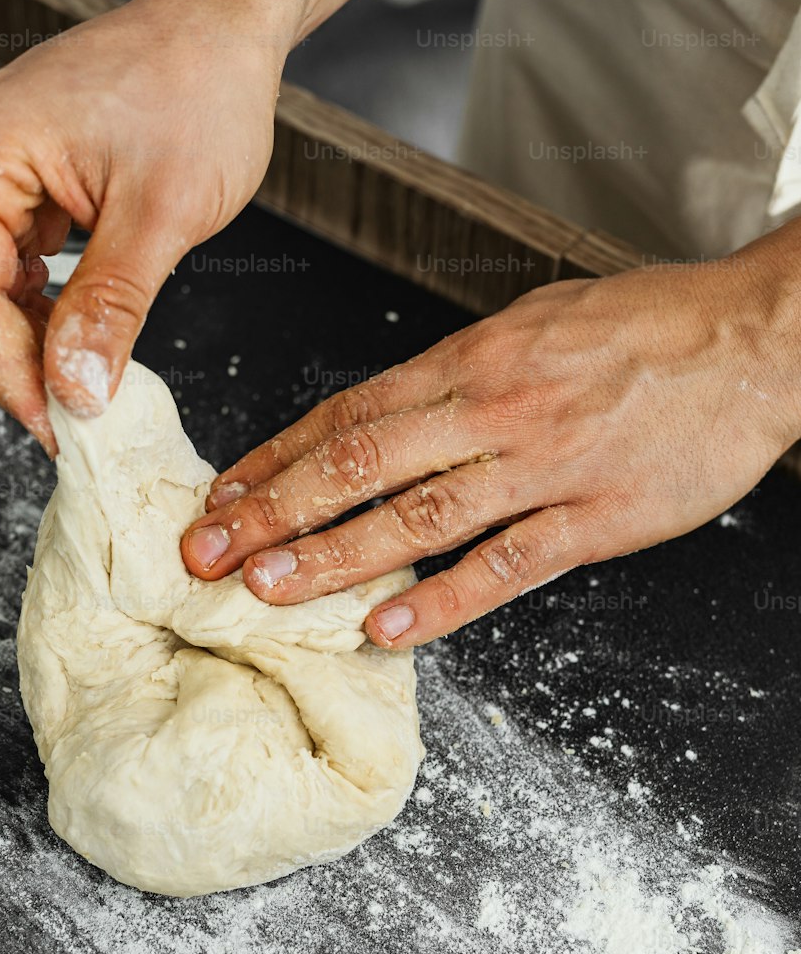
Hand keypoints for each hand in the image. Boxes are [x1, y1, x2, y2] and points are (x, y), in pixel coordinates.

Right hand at [0, 0, 287, 453]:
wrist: (225, 30)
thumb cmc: (200, 88)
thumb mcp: (163, 215)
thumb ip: (110, 307)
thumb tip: (77, 388)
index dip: (8, 372)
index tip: (57, 425)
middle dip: (13, 362)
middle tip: (74, 414)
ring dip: (27, 339)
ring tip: (85, 380)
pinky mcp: (24, 180)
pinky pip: (10, 263)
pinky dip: (41, 307)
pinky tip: (80, 332)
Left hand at [181, 235, 800, 645]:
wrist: (752, 338)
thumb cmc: (644, 329)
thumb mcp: (534, 325)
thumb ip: (459, 374)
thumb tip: (389, 414)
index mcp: (472, 359)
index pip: (347, 413)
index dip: (275, 458)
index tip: (222, 496)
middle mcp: (493, 408)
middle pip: (360, 462)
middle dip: (274, 510)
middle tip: (207, 551)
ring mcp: (543, 465)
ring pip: (418, 514)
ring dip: (334, 556)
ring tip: (267, 590)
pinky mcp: (596, 518)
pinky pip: (507, 563)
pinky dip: (443, 599)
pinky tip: (387, 629)